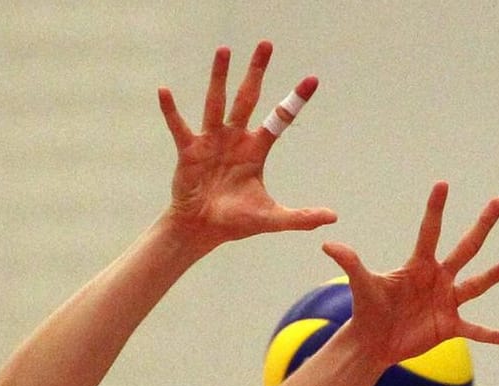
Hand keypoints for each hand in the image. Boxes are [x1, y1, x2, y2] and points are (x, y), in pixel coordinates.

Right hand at [157, 41, 336, 252]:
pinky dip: (171, 110)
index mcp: (256, 149)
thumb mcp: (271, 218)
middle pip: (248, 98)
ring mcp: (211, 140)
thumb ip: (301, 217)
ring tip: (225, 50)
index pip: (279, 118)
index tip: (312, 79)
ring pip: (217, 102)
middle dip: (257, 72)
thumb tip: (333, 217)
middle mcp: (235, 138)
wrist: (202, 229)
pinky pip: (180, 126)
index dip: (295, 100)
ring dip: (220, 77)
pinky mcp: (189, 150)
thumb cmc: (235, 222)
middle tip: (266, 44)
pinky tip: (165, 91)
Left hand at [321, 182, 498, 370]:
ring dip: (493, 275)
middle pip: (465, 247)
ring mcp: (447, 301)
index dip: (435, 208)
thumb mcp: (361, 285)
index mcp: (418, 264)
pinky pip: (477, 330)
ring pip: (475, 285)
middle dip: (482, 225)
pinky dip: (495, 334)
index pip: (429, 231)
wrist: (373, 341)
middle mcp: (438, 278)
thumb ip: (351, 264)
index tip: (443, 183)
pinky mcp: (450, 326)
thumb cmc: (368, 308)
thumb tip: (328, 245)